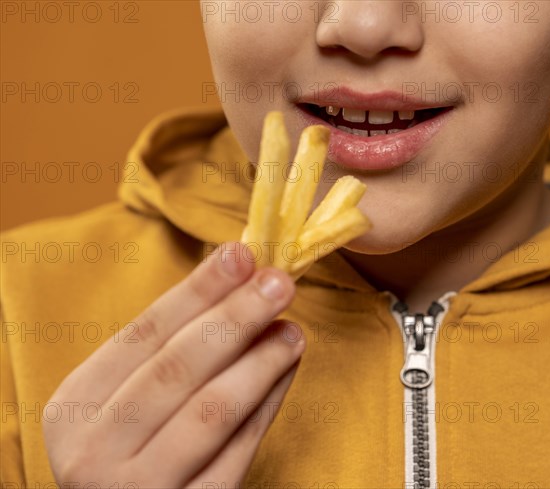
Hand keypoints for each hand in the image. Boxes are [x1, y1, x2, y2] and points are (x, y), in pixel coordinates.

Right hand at [43, 242, 303, 487]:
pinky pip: (235, 452)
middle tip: (278, 282)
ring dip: (259, 362)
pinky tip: (285, 373)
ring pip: (209, 410)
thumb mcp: (126, 396)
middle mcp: (93, 449)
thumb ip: (170, 349)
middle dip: (234, 317)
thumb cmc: (130, 444)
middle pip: (175, 367)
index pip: (143, 332)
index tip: (240, 254)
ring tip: (292, 330)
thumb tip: (239, 283)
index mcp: (74, 405)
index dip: (197, 291)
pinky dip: (265, 407)